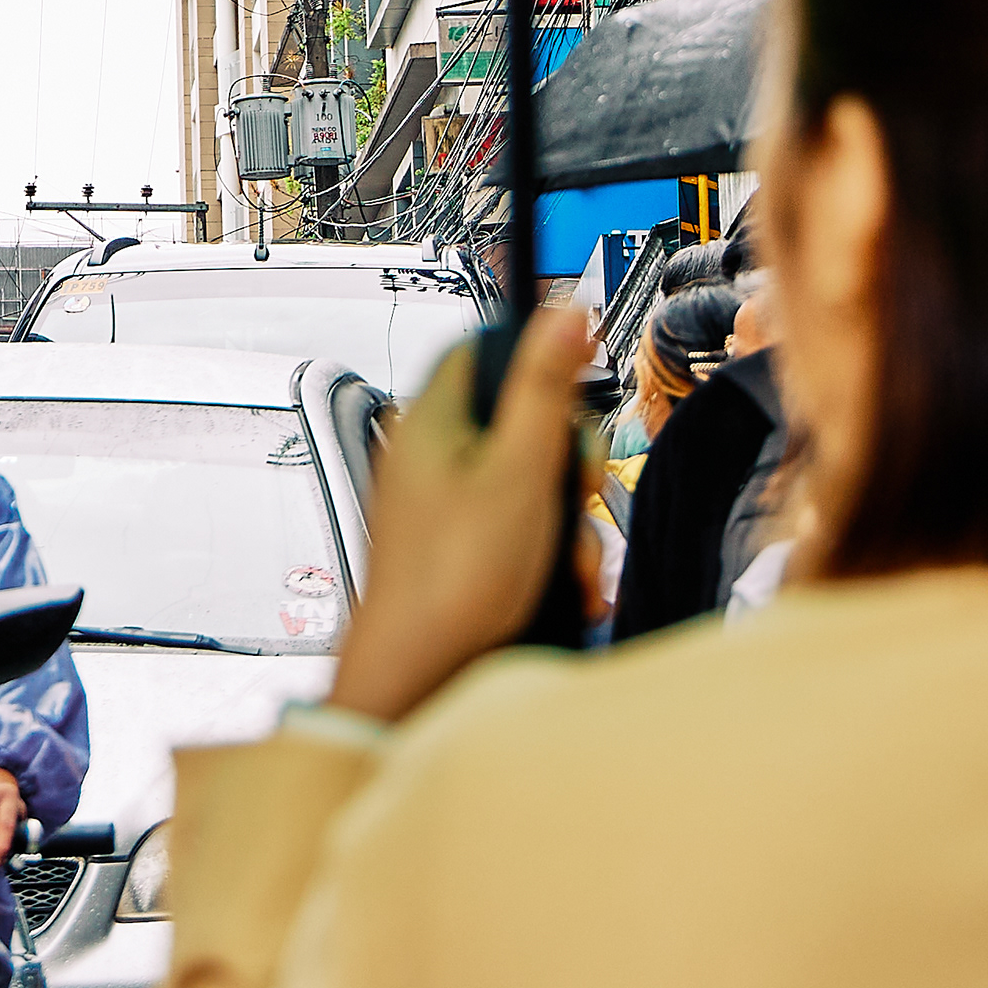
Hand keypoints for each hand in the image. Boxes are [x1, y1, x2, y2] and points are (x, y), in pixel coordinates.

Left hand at [326, 306, 587, 724]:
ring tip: (568, 564)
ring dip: (565, 523)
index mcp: (431, 420)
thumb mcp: (519, 471)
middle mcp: (429, 456)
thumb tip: (561, 310)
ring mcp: (441, 505)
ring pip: (528, 484)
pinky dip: (547, 555)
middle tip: (572, 496)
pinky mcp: (457, 549)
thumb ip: (544, 389)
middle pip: (519, 422)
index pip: (484, 351)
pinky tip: (563, 589)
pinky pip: (517, 530)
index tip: (570, 402)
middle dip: (565, 465)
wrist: (416, 678)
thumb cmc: (453, 581)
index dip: (535, 366)